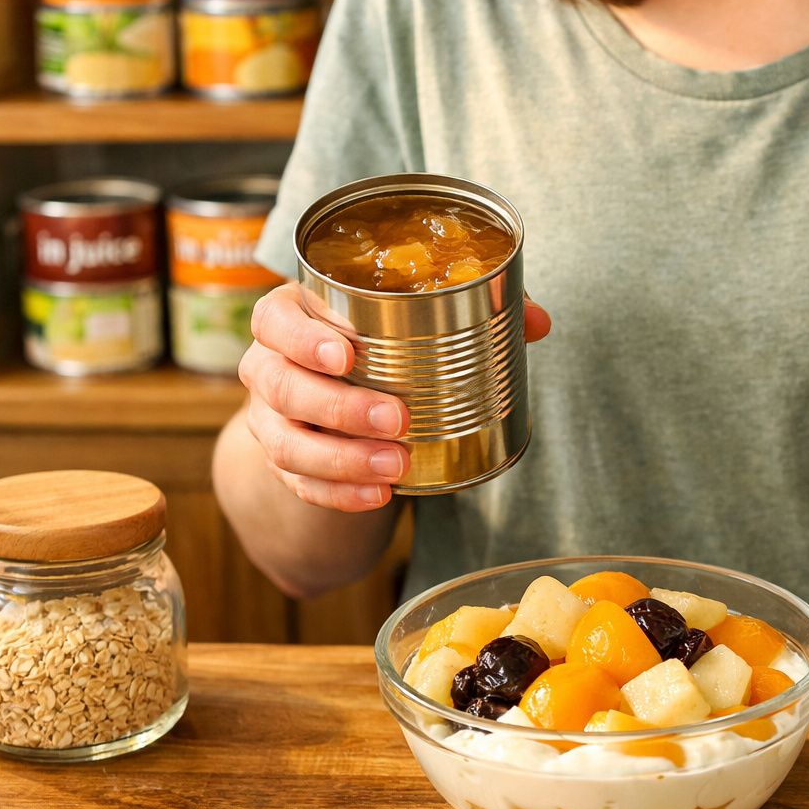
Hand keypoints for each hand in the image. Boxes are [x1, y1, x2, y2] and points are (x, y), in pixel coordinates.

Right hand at [239, 284, 551, 511]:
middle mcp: (269, 365)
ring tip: (394, 466)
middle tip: (396, 418)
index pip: (275, 319)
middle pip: (282, 384)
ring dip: (340, 458)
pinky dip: (338, 494)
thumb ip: (474, 311)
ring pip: (285, 441)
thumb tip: (538, 321)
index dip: (304, 337)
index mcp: (292, 316)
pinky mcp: (283, 464)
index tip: (347, 353)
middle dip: (339, 406)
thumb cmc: (376, 345)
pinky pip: (300, 484)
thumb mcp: (410, 320)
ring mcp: (271, 419)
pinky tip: (377, 496)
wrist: (333, 400)